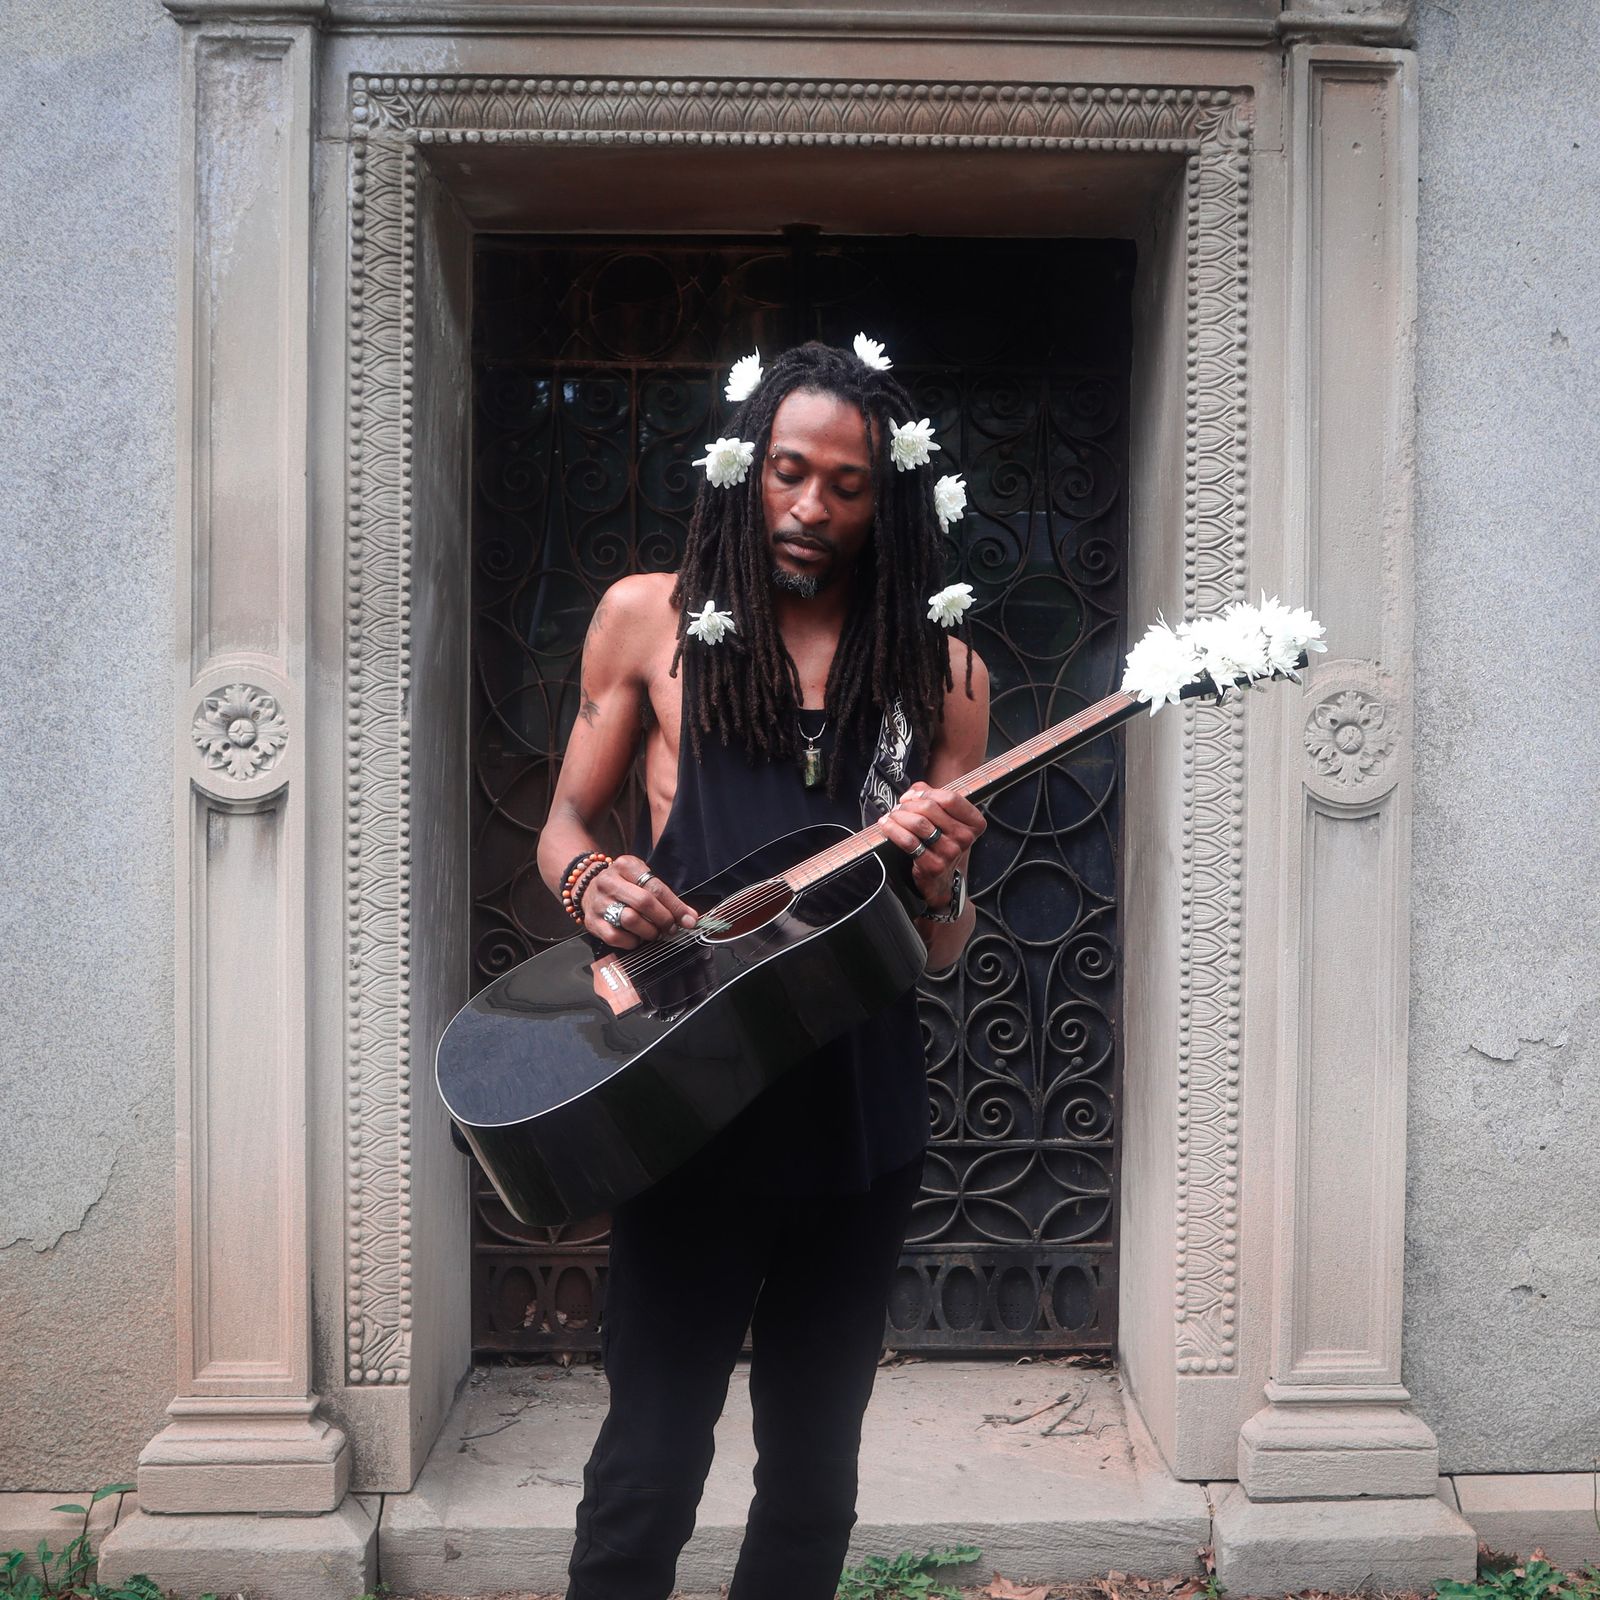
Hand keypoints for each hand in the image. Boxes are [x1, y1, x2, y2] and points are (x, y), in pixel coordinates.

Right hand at [581, 855, 697, 948]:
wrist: (586, 887)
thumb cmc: (624, 884)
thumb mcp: (642, 879)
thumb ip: (665, 896)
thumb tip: (690, 918)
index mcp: (625, 866)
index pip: (655, 887)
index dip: (675, 906)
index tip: (689, 920)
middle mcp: (609, 882)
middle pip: (644, 902)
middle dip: (664, 918)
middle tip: (671, 928)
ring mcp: (599, 902)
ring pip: (629, 920)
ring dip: (649, 931)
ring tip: (655, 933)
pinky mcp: (592, 922)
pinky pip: (616, 937)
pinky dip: (632, 941)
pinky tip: (637, 938)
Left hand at [876, 784, 984, 908]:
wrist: (942, 881)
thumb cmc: (942, 844)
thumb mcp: (946, 819)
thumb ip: (932, 797)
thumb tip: (914, 792)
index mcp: (974, 823)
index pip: (950, 798)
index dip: (927, 794)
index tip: (913, 796)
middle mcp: (965, 838)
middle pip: (930, 809)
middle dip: (908, 805)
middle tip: (899, 808)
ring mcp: (950, 853)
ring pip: (918, 824)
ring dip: (899, 816)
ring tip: (892, 816)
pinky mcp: (933, 865)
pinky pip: (909, 842)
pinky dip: (893, 830)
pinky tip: (886, 826)